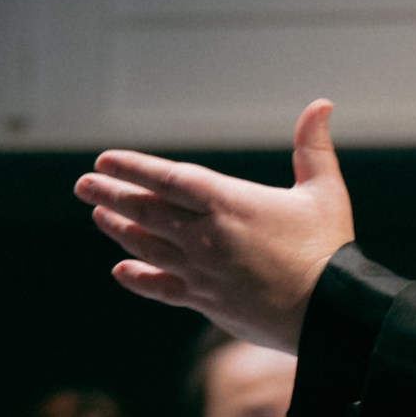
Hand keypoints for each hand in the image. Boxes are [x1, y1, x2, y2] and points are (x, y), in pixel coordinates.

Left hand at [74, 99, 353, 350]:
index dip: (132, 168)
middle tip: (84, 185)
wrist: (331, 312)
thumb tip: (322, 103)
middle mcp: (206, 236)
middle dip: (112, 195)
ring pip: (147, 247)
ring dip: (120, 230)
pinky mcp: (205, 301)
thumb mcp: (325, 191)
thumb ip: (313, 147)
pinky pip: (161, 288)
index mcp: (229, 204)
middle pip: (146, 211)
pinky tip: (121, 271)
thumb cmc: (330, 249)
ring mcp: (201, 271)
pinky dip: (138, 278)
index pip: (167, 179)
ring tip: (100, 216)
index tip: (104, 161)